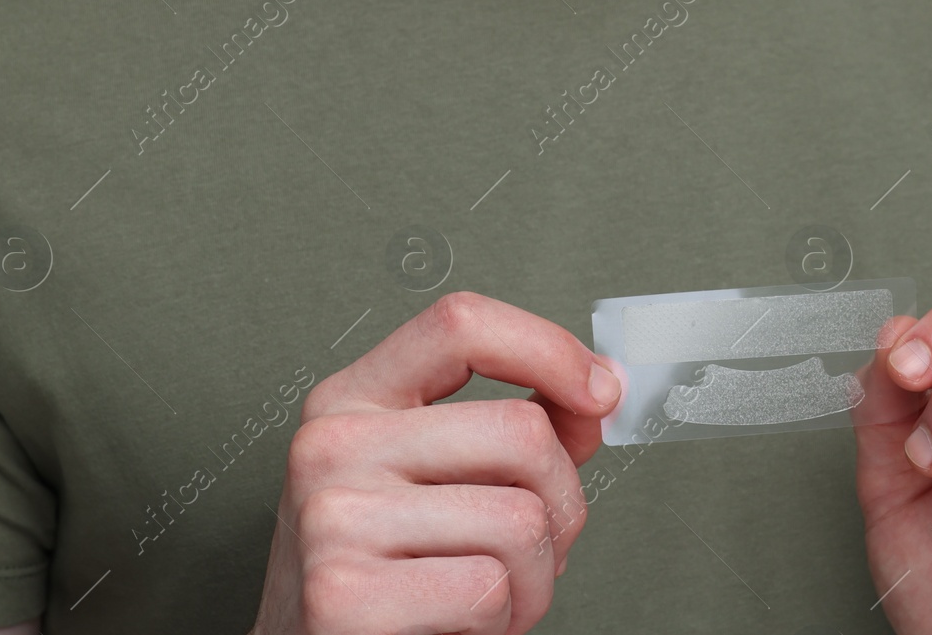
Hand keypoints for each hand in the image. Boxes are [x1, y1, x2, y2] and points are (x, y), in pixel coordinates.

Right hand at [250, 292, 622, 634]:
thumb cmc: (383, 576)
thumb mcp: (435, 481)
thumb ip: (509, 434)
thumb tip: (596, 393)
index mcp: (352, 400)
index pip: (460, 325)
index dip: (548, 349)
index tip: (598, 391)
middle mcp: (332, 446)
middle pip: (520, 432)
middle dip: (562, 505)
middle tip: (534, 547)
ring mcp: (332, 517)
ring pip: (520, 522)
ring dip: (533, 581)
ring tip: (488, 594)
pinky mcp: (343, 594)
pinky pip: (487, 590)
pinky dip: (497, 622)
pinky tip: (454, 624)